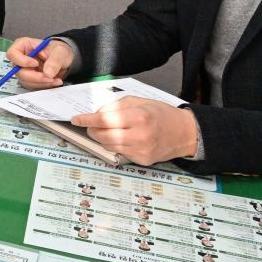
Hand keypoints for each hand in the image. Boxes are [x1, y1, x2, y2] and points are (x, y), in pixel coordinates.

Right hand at [7, 36, 72, 88]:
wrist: (64, 60)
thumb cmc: (58, 51)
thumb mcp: (60, 51)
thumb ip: (54, 61)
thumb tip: (47, 73)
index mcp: (23, 46)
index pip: (12, 53)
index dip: (22, 61)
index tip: (36, 64)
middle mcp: (21, 58)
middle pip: (18, 70)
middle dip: (34, 76)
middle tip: (49, 77)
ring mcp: (24, 70)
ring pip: (25, 80)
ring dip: (41, 82)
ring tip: (55, 79)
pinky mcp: (30, 79)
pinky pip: (32, 85)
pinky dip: (44, 85)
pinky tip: (54, 81)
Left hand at [71, 97, 198, 165]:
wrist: (184, 133)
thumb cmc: (161, 114)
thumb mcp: (139, 101)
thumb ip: (116, 106)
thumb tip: (97, 113)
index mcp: (138, 117)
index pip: (104, 119)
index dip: (87, 120)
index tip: (76, 119)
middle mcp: (139, 136)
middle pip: (102, 135)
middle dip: (92, 129)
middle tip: (92, 124)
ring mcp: (140, 151)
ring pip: (108, 145)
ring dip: (103, 137)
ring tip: (111, 129)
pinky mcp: (142, 161)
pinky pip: (119, 152)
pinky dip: (116, 144)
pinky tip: (125, 138)